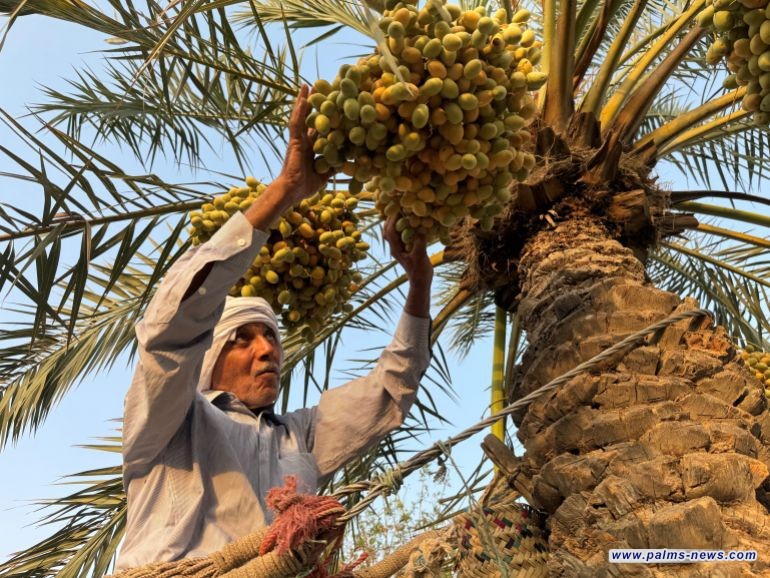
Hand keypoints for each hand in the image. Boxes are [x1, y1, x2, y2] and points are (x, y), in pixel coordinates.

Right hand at [244, 85, 332, 229]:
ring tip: (309, 84)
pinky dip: (300, 109)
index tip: (333, 105)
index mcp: (312, 148)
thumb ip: (334, 166)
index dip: (326, 117)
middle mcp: (305, 141)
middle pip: (311, 117)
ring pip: (302, 115)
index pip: (321, 129)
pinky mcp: (294, 140)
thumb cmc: (305, 186)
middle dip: (316, 104)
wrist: (292, 191)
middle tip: (322, 88)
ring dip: (305, 100)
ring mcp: (298, 139)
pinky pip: (297, 122)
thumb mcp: (325, 174)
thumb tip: (348, 162)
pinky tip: (303, 97)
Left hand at [384, 216, 432, 316]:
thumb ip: (419, 243)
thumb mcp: (420, 256)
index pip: (390, 231)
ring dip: (395, 221)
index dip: (393, 218)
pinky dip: (403, 227)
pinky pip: (401, 234)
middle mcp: (395, 247)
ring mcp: (399, 248)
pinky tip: (410, 221)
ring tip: (401, 211)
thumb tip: (421, 229)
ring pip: (393, 232)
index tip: (398, 207)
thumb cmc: (420, 271)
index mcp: (396, 249)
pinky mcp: (405, 248)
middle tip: (396, 206)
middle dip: (390, 218)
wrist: (420, 282)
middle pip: (387, 230)